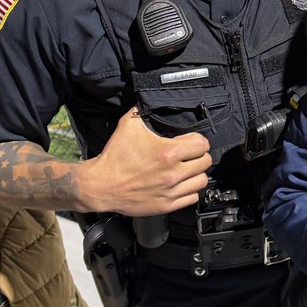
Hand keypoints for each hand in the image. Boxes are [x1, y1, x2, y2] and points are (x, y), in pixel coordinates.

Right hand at [83, 107, 210, 215]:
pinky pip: (192, 198)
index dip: (198, 140)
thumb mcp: (128, 124)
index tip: (191, 141)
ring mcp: (170, 191)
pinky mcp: (166, 205)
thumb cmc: (115, 156)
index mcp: (168, 153)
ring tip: (187, 169)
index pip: (202, 144)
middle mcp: (173, 173)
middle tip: (190, 154)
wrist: (101, 185)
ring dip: (196, 173)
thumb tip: (151, 101)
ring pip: (202, 181)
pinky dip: (189, 190)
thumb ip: (144, 110)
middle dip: (199, 155)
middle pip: (205, 162)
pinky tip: (180, 184)